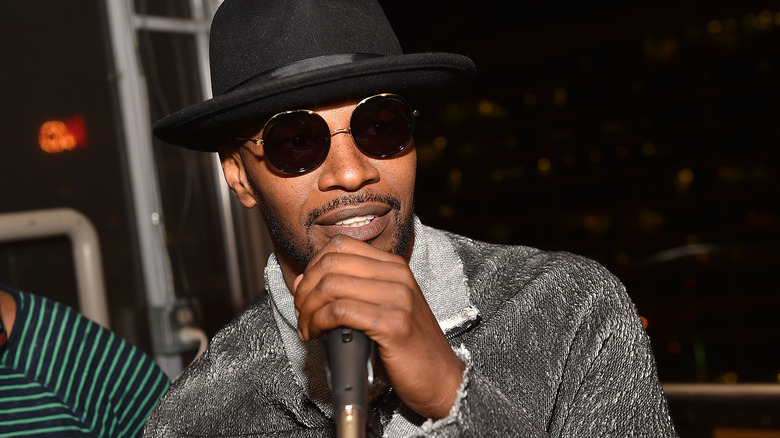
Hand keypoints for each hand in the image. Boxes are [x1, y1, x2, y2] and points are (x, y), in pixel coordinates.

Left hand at [293, 235, 464, 418]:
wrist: (441, 378)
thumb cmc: (407, 348)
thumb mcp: (381, 309)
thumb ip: (349, 290)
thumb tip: (304, 281)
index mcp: (394, 266)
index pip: (340, 246)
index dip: (313, 267)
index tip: (306, 292)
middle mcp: (397, 276)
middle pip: (331, 264)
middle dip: (305, 290)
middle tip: (302, 313)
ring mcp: (398, 297)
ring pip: (331, 286)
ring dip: (308, 309)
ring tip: (308, 327)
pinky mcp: (393, 323)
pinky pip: (340, 310)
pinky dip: (319, 322)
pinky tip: (318, 334)